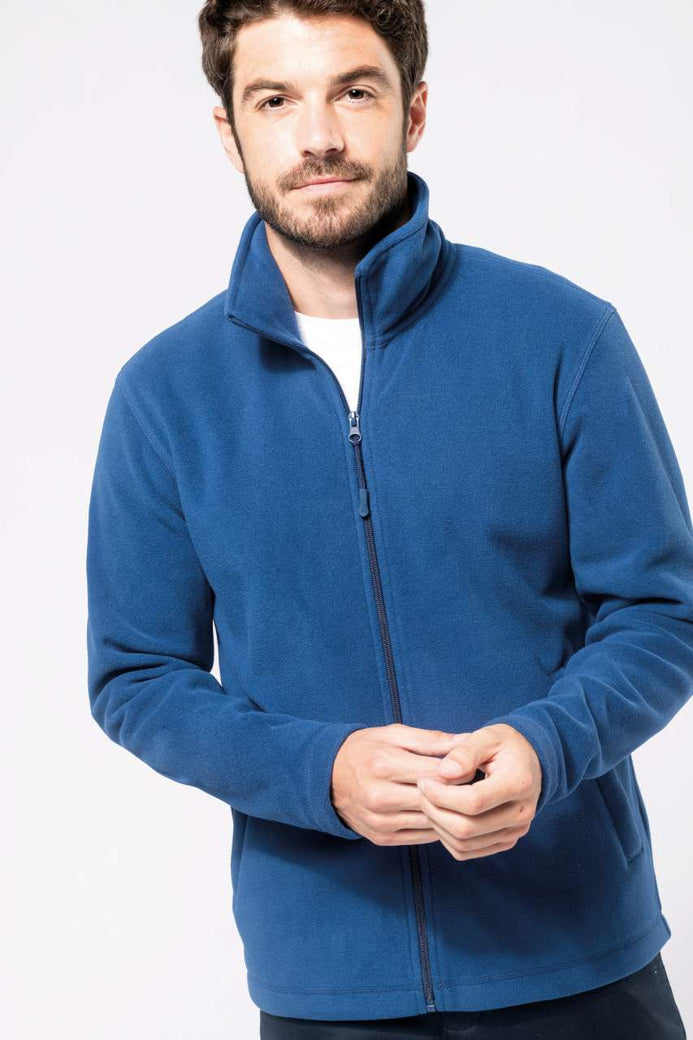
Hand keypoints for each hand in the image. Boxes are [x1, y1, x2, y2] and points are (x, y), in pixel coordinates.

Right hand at [330, 723, 471, 844]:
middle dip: (460, 793)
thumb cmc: (365, 750)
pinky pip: (422, 837)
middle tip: (473, 785)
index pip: (439, 773)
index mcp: (385, 765)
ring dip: (451, 812)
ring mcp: (380, 821)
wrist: (328, 777)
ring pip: (432, 822)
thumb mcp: (394, 734)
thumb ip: (432, 739)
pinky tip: (443, 814)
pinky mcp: (381, 838)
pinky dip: (437, 826)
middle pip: (437, 799)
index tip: (472, 767)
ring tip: (462, 800)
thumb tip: (468, 740)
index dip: (463, 770)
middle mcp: (381, 796)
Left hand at [416, 724, 541, 859]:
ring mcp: (515, 832)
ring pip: (465, 844)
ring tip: (428, 802)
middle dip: (435, 811)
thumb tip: (443, 772)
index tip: (423, 781)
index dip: (441, 795)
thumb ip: (465, 752)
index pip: (473, 801)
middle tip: (421, 792)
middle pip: (467, 828)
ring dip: (438, 826)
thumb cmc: (505, 746)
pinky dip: (447, 838)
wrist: (530, 762)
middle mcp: (521, 813)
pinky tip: (440, 816)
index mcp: (519, 783)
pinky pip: (468, 851)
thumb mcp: (487, 736)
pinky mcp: (505, 841)